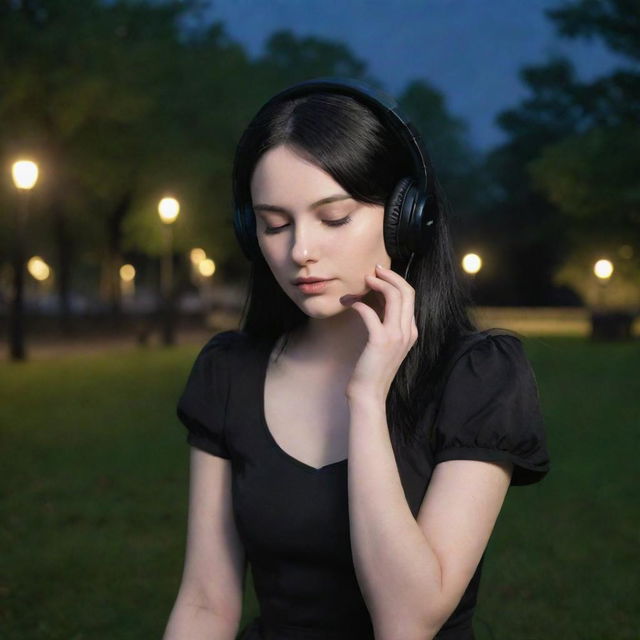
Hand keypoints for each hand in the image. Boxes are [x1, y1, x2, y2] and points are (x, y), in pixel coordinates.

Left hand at [342, 263, 418, 399]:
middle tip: (373, 270)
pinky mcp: (380, 341)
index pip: (410, 296)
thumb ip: (385, 323)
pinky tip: (350, 304)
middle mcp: (408, 331)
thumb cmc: (372, 369)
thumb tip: (376, 300)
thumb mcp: (384, 343)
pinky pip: (371, 312)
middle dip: (390, 276)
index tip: (380, 275)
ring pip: (395, 297)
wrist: (369, 394)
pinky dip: (360, 303)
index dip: (395, 281)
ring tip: (364, 280)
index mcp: (411, 331)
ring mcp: (396, 336)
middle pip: (407, 292)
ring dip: (378, 284)